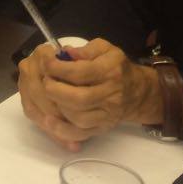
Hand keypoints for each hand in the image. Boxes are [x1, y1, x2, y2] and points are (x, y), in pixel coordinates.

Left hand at [18, 40, 161, 149]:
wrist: (137, 92)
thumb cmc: (116, 67)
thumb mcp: (105, 49)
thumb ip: (85, 50)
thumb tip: (65, 53)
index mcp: (110, 72)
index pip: (80, 73)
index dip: (57, 68)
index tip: (46, 63)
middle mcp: (111, 96)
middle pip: (78, 99)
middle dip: (54, 90)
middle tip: (45, 80)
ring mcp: (107, 115)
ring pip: (78, 118)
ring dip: (58, 107)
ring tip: (49, 95)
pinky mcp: (102, 128)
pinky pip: (81, 134)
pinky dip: (63, 130)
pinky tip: (50, 121)